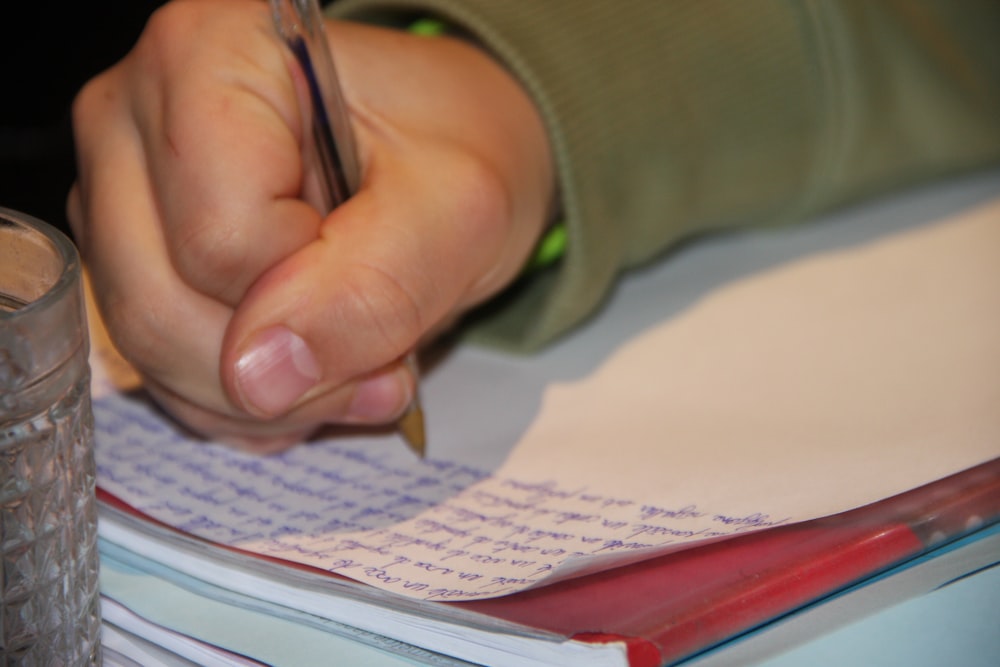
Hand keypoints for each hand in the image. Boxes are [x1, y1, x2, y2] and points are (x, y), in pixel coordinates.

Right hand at [69, 0, 554, 450]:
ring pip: (150, 349)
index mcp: (210, 58)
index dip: (313, 291)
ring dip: (272, 396)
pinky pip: (161, 370)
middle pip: (160, 303)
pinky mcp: (133, 257)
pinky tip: (313, 366)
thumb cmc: (453, 154)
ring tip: (357, 361)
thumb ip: (372, 288)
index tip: (380, 264)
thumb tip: (259, 376)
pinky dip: (249, 400)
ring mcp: (121, 193)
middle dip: (288, 370)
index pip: (220, 239)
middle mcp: (137, 117)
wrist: (443, 164)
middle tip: (382, 357)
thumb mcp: (458, 212)